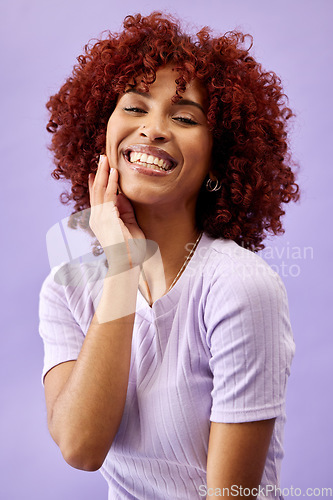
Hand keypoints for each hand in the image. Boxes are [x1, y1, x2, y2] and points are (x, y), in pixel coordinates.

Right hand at [88, 155, 145, 269]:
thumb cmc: (131, 249)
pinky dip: (111, 184)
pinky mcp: (107, 220)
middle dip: (98, 172)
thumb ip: (125, 211)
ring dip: (103, 173)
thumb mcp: (130, 225)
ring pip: (99, 190)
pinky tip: (114, 173)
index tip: (98, 169)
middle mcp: (97, 218)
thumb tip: (123, 195)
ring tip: (105, 159)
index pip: (97, 196)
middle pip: (95, 190)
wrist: (128, 264)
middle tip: (101, 157)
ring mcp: (100, 219)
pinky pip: (108, 197)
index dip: (97, 181)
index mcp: (101, 220)